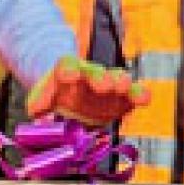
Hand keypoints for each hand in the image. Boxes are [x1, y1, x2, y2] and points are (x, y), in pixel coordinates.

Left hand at [25, 56, 147, 126]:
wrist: (69, 95)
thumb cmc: (53, 99)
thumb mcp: (39, 102)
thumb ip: (39, 108)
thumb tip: (39, 118)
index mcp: (66, 73)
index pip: (66, 66)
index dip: (68, 70)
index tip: (70, 75)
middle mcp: (89, 75)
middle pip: (95, 72)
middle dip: (99, 78)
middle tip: (104, 84)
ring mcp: (108, 84)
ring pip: (116, 79)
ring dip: (120, 83)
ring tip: (124, 87)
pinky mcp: (122, 97)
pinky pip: (133, 94)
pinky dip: (139, 95)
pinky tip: (144, 99)